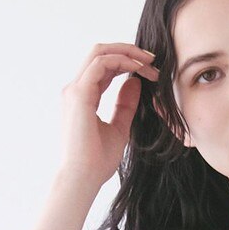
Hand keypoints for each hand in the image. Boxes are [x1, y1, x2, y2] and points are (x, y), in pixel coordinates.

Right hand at [58, 41, 159, 187]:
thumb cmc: (97, 161)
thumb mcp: (119, 128)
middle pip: (101, 53)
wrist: (83, 178)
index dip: (127, 63)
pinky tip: (139, 69)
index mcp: (83, 97)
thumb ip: (125, 105)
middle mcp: (76, 89)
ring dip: (127, 53)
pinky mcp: (79, 94)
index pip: (104, 67)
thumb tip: (135, 83)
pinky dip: (122, 61)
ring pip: (100, 52)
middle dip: (129, 51)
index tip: (150, 71)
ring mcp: (75, 90)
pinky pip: (101, 63)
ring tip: (150, 63)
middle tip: (153, 60)